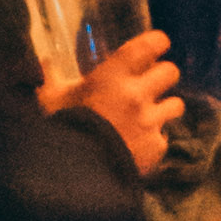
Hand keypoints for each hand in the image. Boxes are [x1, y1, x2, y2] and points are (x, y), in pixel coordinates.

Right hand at [47, 31, 183, 179]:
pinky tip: (139, 146)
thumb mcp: (48, 100)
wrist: (71, 177)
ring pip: (176, 105)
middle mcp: (137, 94)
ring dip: (164, 109)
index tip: (154, 48)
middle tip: (149, 85)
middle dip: (162, 77)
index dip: (156, 43)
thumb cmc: (58, 129)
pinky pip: (163, 138)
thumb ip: (50, 78)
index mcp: (113, 76)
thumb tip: (45, 62)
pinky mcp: (155, 148)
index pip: (150, 45)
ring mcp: (149, 122)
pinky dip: (154, 141)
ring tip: (149, 116)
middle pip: (170, 72)